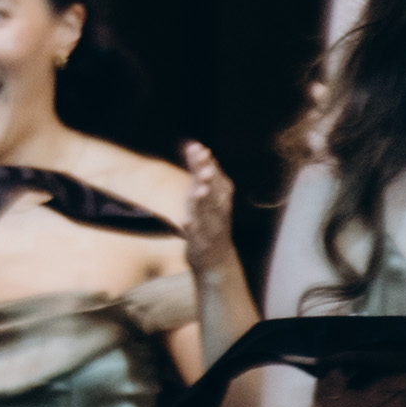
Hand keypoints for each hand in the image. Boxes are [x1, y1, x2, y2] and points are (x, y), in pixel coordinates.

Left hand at [177, 143, 242, 304]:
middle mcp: (217, 211)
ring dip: (203, 201)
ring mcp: (210, 227)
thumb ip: (200, 172)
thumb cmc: (211, 222)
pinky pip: (196, 235)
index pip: (214, 177)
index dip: (207, 164)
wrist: (217, 261)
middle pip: (211, 190)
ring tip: (200, 189)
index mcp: (220, 198)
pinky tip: (185, 221)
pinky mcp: (200, 243)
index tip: (199, 148)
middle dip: (208, 176)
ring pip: (206, 212)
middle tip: (203, 161)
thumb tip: (194, 145)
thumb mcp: (208, 195)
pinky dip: (192, 228)